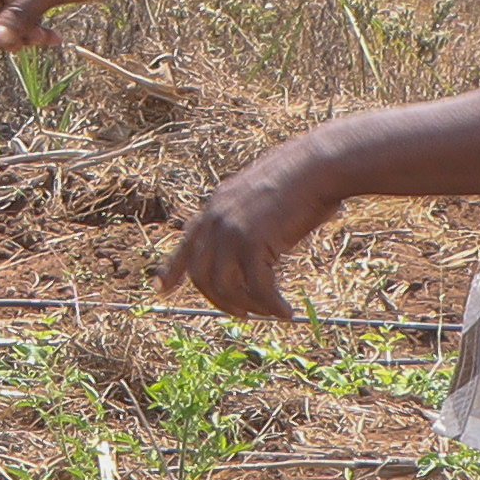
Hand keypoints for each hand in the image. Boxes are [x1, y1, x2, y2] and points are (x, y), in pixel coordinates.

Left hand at [169, 139, 338, 322]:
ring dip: (248, 305)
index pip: (187, 243)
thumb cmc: (302, 181)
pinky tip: (286, 312)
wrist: (318, 165)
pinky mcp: (252, 243)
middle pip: (202, 275)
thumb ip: (249, 223)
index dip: (173, 269)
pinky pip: (258, 287)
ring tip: (270, 312)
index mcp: (216, 206)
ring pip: (226, 286)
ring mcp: (231, 231)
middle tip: (241, 314)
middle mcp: (216, 219)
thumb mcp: (262, 200)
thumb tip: (257, 257)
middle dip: (219, 300)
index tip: (161, 289)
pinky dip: (271, 305)